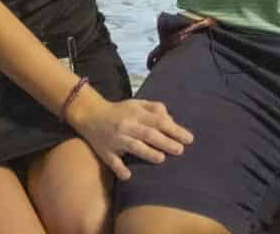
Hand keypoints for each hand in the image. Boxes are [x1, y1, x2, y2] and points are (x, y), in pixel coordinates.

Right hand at [65, 93, 192, 180]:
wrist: (90, 114)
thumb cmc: (120, 111)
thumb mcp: (137, 103)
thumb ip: (155, 109)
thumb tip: (171, 121)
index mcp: (136, 113)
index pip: (158, 121)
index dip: (174, 129)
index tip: (189, 139)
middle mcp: (127, 126)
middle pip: (148, 134)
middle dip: (166, 142)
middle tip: (180, 150)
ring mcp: (115, 139)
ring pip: (133, 146)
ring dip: (147, 153)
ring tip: (161, 158)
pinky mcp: (105, 151)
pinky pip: (113, 161)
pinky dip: (120, 169)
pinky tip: (128, 176)